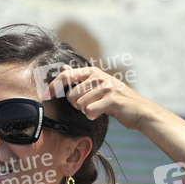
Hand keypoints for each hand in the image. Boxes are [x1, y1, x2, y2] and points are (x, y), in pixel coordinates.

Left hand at [41, 64, 158, 130]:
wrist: (140, 110)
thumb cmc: (116, 99)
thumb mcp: (98, 84)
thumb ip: (80, 77)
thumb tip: (63, 67)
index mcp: (93, 71)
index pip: (66, 76)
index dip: (52, 87)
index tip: (44, 96)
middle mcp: (98, 77)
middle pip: (71, 96)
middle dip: (76, 105)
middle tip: (90, 105)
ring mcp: (106, 87)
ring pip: (79, 105)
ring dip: (86, 111)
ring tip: (99, 108)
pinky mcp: (111, 100)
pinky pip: (89, 111)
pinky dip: (93, 116)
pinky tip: (102, 113)